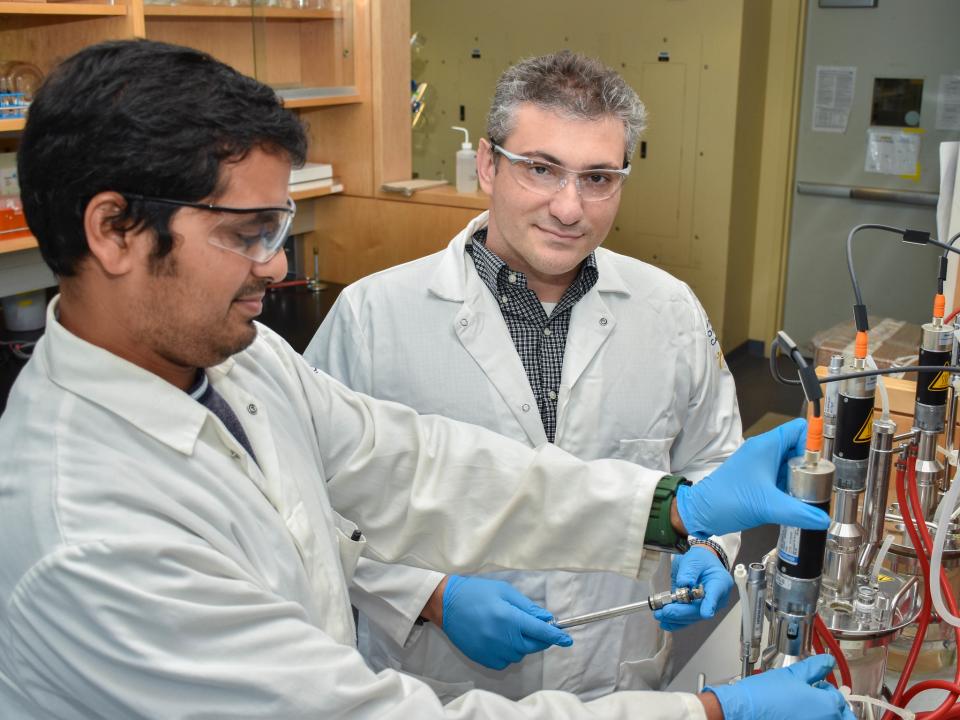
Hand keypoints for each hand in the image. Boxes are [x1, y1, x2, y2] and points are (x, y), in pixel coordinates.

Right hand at [441, 575, 572, 669]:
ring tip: (508, 626)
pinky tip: (499, 637)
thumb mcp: (505, 592)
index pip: (540, 632)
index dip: (556, 636)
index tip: (568, 640)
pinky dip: (509, 651)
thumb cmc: (477, 593)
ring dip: (522, 644)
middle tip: (535, 626)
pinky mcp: (484, 659)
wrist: (447, 605)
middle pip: (533, 646)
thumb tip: (547, 618)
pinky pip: (506, 660)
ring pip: (520, 654)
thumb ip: (528, 607)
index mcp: (509, 618)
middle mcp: (502, 638)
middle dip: (539, 638)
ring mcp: (492, 651)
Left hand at [654, 546, 732, 630]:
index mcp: (719, 583)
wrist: (701, 563)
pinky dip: (676, 622)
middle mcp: (716, 599)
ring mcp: (706, 606)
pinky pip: (687, 619)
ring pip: (691, 617)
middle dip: (681, 613)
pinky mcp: (697, 610)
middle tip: (665, 611)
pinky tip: (665, 622)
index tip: (705, 613)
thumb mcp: (694, 559)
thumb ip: (689, 571)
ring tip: (659, 614)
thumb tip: (683, 583)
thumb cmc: (701, 560)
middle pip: (700, 610)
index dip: (709, 605)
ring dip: (675, 618)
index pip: (715, 595)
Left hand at [675, 418, 830, 536]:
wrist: (701, 512)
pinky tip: (790, 501)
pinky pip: (780, 474)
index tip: (818, 466)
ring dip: (799, 478)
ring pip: (790, 463)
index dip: (813, 444)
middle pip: (798, 448)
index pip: (800, 429)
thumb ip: (799, 512)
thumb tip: (823, 519)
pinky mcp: (756, 476)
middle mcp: (763, 450)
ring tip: (803, 496)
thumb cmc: (727, 501)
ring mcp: (759, 463)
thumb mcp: (768, 507)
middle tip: (813, 486)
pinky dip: (788, 485)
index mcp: (766, 446)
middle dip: (809, 466)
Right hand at [705, 654, 855, 719]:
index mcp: (827, 706)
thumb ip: (814, 667)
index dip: (827, 689)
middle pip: (843, 717)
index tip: (817, 686)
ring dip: (825, 715)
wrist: (742, 711)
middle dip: (837, 709)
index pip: (838, 698)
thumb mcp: (791, 674)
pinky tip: (797, 714)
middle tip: (824, 701)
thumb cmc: (763, 696)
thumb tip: (827, 661)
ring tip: (811, 709)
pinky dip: (810, 719)